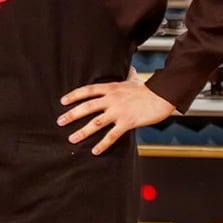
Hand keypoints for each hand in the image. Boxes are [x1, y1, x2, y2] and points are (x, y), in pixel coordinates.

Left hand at [57, 77, 174, 153]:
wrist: (163, 95)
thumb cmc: (148, 88)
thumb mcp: (132, 79)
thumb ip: (126, 77)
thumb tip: (128, 71)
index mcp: (111, 88)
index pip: (88, 90)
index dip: (74, 95)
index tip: (62, 101)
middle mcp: (112, 99)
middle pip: (87, 107)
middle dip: (72, 115)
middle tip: (60, 121)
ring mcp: (119, 111)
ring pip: (96, 122)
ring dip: (83, 131)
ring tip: (72, 139)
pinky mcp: (127, 122)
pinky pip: (112, 135)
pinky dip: (102, 144)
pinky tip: (95, 151)